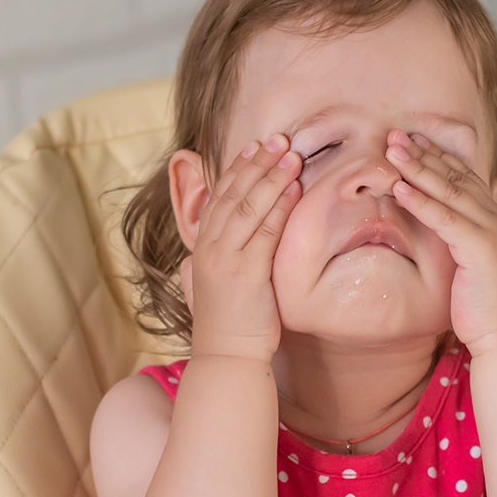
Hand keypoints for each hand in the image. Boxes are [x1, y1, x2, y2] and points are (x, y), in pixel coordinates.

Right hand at [180, 134, 301, 361]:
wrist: (226, 358)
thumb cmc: (228, 327)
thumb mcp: (215, 286)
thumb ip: (215, 262)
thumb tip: (208, 254)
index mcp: (202, 247)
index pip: (219, 197)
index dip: (238, 169)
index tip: (255, 146)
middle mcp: (209, 248)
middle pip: (233, 193)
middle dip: (258, 162)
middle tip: (279, 138)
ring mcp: (226, 259)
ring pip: (248, 206)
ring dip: (271, 176)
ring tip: (291, 154)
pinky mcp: (246, 273)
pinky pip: (265, 232)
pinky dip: (279, 206)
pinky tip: (293, 188)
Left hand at [385, 129, 496, 353]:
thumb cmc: (480, 306)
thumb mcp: (469, 264)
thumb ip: (460, 238)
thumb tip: (444, 225)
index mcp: (494, 219)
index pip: (464, 177)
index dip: (437, 156)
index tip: (410, 140)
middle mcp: (496, 218)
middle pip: (456, 176)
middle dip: (424, 153)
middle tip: (394, 134)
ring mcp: (491, 231)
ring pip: (450, 191)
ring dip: (418, 168)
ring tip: (392, 150)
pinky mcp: (480, 248)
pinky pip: (445, 219)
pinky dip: (421, 202)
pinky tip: (400, 188)